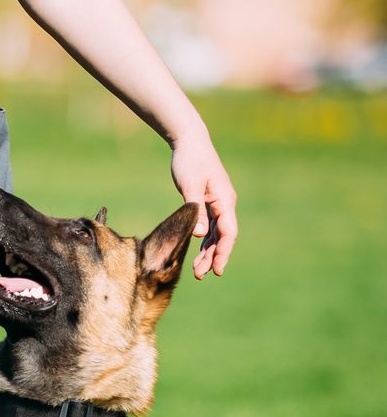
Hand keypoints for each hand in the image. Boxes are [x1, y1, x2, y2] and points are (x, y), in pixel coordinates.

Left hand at [169, 131, 236, 278]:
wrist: (189, 141)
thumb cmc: (189, 161)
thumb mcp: (190, 185)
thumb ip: (196, 210)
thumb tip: (201, 235)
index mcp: (224, 200)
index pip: (228, 233)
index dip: (223, 253)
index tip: (216, 270)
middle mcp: (224, 203)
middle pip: (223, 237)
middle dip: (214, 257)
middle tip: (201, 275)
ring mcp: (218, 203)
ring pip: (217, 234)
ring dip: (208, 253)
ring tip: (197, 271)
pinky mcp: (209, 202)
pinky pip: (210, 227)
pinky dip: (205, 242)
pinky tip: (198, 254)